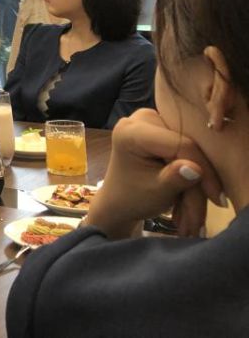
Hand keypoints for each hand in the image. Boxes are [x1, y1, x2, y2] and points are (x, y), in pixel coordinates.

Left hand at [86, 108, 223, 238]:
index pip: (179, 144)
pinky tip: (190, 202)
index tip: (217, 198)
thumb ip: (174, 178)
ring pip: (191, 153)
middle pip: (187, 148)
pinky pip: (188, 152)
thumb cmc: (131, 197)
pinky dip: (192, 178)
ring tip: (193, 218)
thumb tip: (196, 169)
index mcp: (131, 131)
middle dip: (199, 183)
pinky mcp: (164, 130)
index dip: (202, 170)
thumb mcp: (154, 192)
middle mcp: (143, 119)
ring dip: (196, 186)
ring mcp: (154, 122)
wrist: (120, 200)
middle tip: (203, 214)